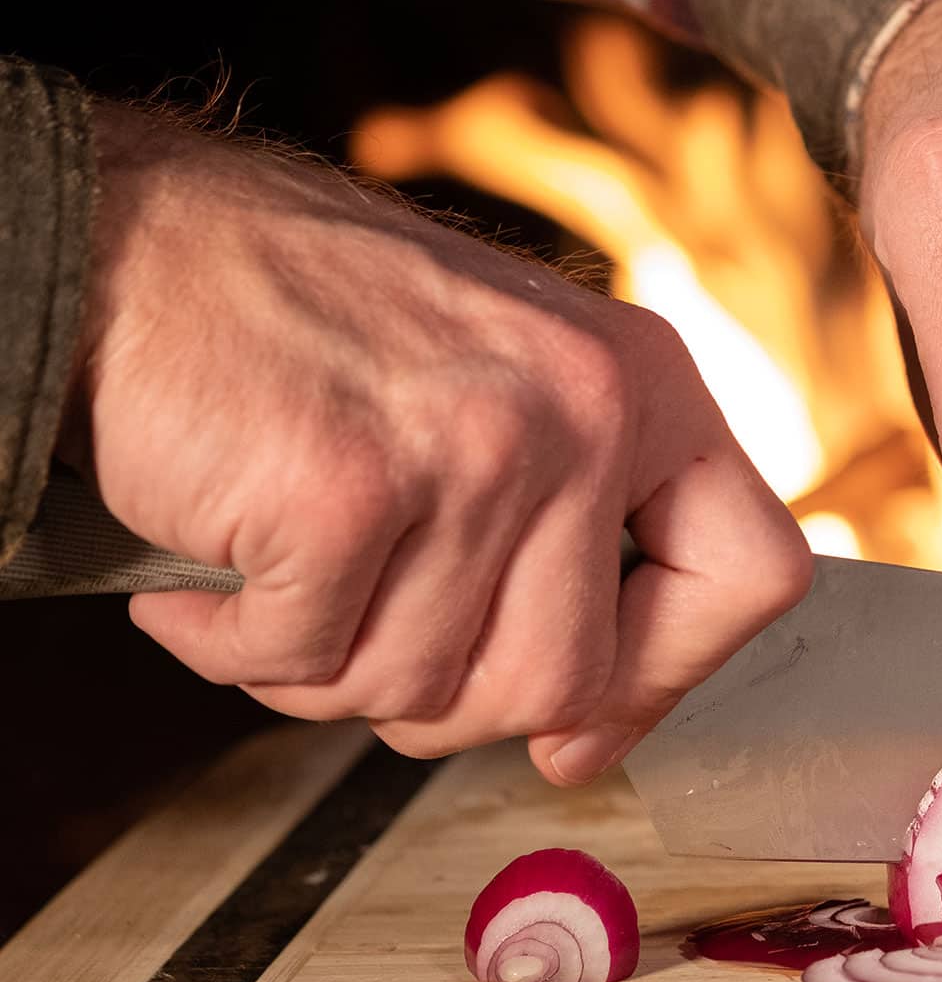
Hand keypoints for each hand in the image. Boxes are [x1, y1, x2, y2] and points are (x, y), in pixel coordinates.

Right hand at [71, 108, 811, 781]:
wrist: (145, 242)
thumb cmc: (324, 333)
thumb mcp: (511, 399)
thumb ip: (573, 551)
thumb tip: (586, 738)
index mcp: (643, 385)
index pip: (755, 575)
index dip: (670, 676)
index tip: (584, 722)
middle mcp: (584, 408)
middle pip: (562, 681)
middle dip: (448, 700)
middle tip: (366, 633)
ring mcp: (473, 446)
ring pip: (424, 690)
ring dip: (329, 670)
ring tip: (288, 575)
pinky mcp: (347, 488)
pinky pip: (304, 663)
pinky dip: (235, 645)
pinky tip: (217, 567)